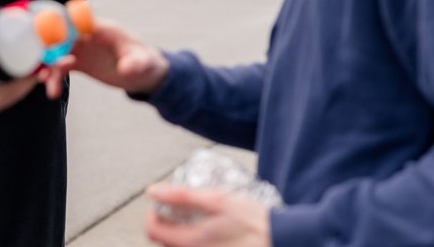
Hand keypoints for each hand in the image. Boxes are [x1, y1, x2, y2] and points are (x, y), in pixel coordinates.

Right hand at [41, 18, 166, 99]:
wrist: (144, 74)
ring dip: (49, 68)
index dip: (60, 26)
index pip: (76, 21)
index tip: (47, 35)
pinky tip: (52, 90)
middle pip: (61, 37)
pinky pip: (61, 68)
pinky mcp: (79, 63)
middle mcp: (87, 36)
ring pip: (58, 54)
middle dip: (48, 49)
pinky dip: (54, 77)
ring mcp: (81, 49)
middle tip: (41, 63)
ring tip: (49, 85)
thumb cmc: (145, 60)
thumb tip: (126, 69)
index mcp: (101, 28)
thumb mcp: (143, 62)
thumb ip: (134, 63)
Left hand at [144, 185, 269, 246]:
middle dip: (166, 225)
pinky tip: (207, 234)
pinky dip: (192, 242)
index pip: (152, 231)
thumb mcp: (217, 200)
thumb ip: (181, 196)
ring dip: (178, 235)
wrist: (281, 241)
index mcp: (189, 242)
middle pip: (163, 243)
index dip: (153, 214)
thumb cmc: (252, 221)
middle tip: (180, 211)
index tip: (163, 204)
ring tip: (195, 221)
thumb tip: (152, 191)